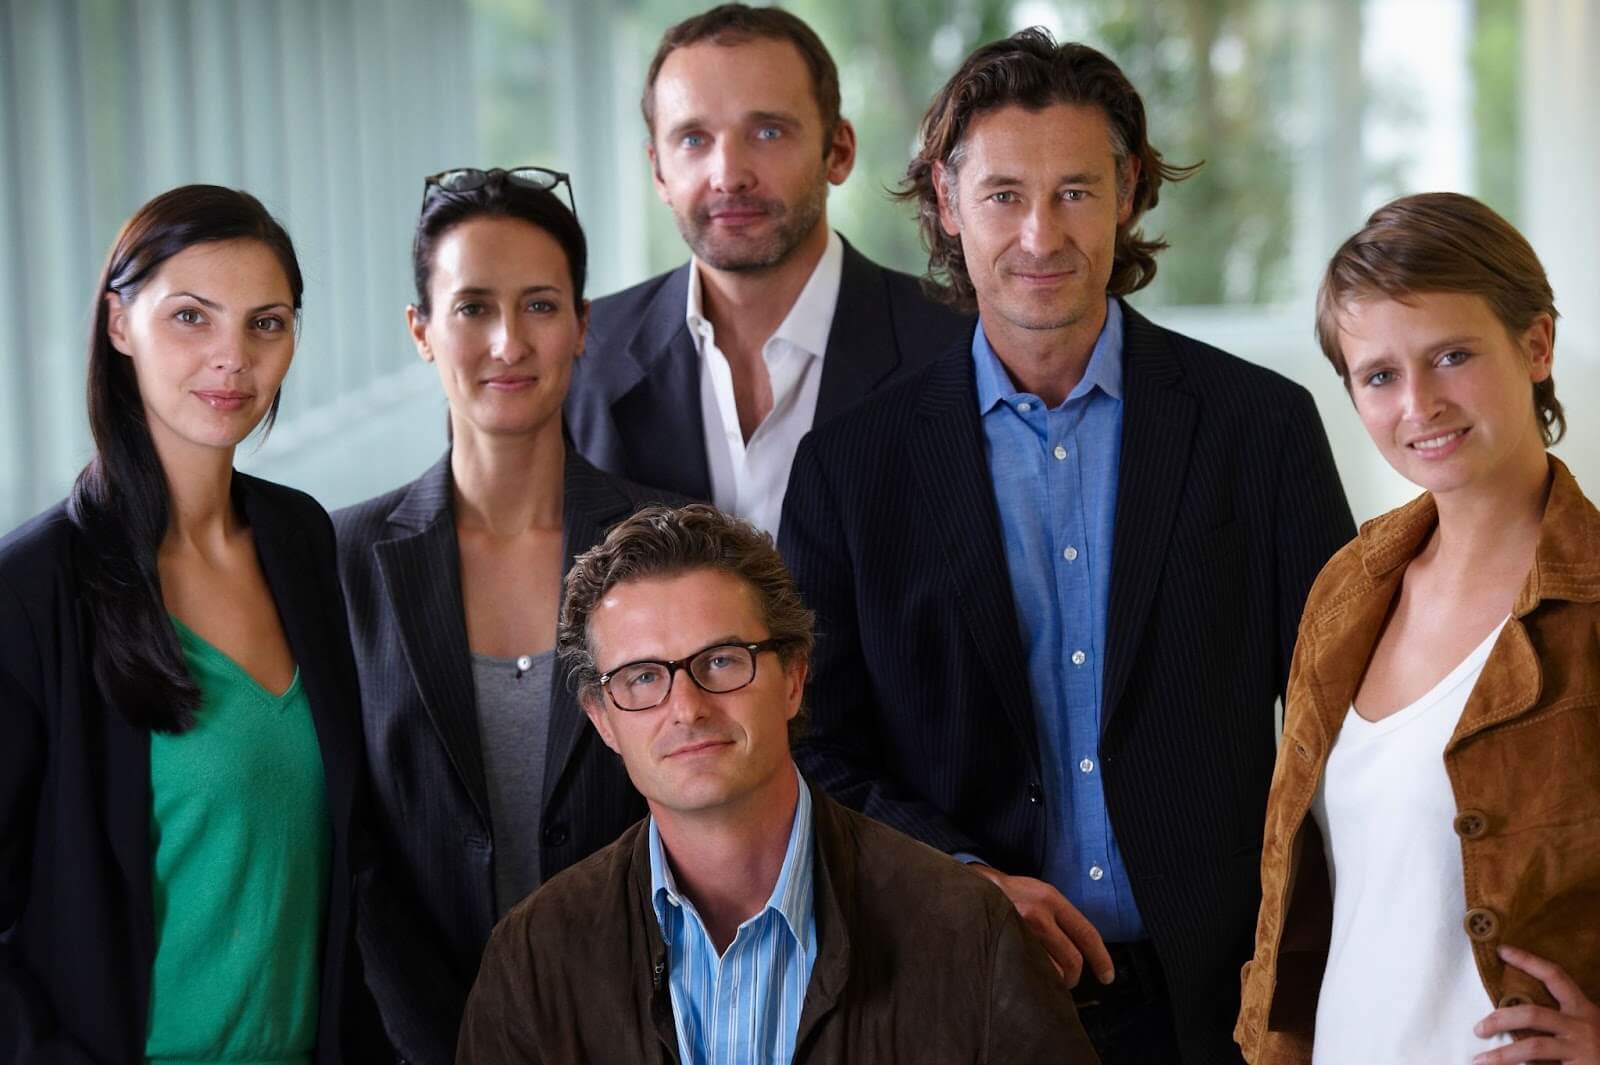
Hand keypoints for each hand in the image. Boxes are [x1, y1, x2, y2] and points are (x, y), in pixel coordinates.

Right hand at [968, 864, 1113, 986]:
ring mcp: (1019, 930)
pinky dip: (1031, 978)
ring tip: (1040, 974)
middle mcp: (1037, 913)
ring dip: (1050, 979)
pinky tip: (1025, 972)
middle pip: (1071, 959)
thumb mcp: (1035, 894)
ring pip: (1050, 970)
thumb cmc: (1003, 894)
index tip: (1107, 976)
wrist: (967, 887)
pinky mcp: (1003, 943)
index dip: (1101, 958)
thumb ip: (1057, 917)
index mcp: (1049, 898)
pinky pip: (1027, 971)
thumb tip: (1079, 948)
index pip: (1086, 933)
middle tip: (1066, 981)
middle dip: (1073, 977)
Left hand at [1473, 945, 1599, 1063]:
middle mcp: (1582, 1025)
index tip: (1502, 950)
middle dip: (1501, 1019)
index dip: (1528, 961)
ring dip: (1503, 1055)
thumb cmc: (1598, 1047)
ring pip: (1534, 1046)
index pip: (1554, 976)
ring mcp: (1582, 1048)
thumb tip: (1515, 1016)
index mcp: (1584, 1009)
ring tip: (1479, 1061)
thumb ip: (1560, 1020)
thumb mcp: (1585, 1028)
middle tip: (1478, 1029)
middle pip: (1533, 1014)